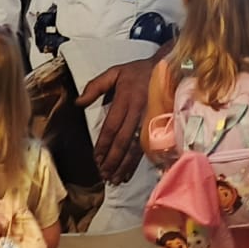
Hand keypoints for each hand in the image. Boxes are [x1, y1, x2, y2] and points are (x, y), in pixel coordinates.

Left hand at [77, 56, 156, 183]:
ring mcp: (150, 121)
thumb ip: (95, 86)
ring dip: (124, 165)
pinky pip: (146, 148)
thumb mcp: (115, 72)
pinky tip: (129, 173)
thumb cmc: (138, 71)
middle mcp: (137, 113)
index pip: (111, 127)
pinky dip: (137, 163)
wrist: (170, 68)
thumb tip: (78, 102)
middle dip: (113, 160)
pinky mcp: (159, 126)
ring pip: (135, 148)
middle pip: (123, 141)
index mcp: (125, 99)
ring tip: (114, 179)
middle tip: (103, 175)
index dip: (103, 145)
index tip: (95, 159)